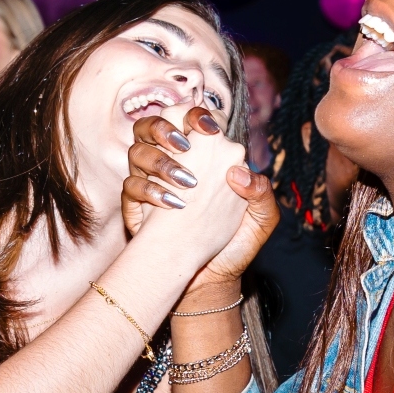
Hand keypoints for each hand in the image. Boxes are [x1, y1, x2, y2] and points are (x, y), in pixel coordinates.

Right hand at [122, 110, 271, 285]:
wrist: (210, 278)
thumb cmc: (236, 244)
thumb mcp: (261, 220)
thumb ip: (263, 192)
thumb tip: (239, 173)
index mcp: (204, 156)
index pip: (191, 118)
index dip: (197, 114)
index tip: (210, 128)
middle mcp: (173, 162)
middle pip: (152, 125)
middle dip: (165, 127)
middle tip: (186, 145)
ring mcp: (151, 180)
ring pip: (137, 151)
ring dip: (159, 161)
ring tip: (186, 182)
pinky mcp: (136, 204)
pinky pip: (130, 186)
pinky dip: (148, 191)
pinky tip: (173, 205)